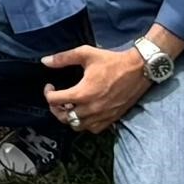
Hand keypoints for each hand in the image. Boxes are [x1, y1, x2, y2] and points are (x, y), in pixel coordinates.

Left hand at [39, 42, 154, 132]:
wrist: (138, 70)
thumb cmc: (112, 61)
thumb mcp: (86, 54)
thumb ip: (63, 58)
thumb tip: (45, 61)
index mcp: (82, 93)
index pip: (55, 101)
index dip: (48, 93)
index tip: (50, 86)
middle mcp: (90, 108)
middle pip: (63, 117)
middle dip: (56, 108)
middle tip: (57, 99)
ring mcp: (101, 116)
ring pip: (77, 126)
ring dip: (69, 117)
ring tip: (70, 106)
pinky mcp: (112, 119)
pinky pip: (93, 129)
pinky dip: (85, 124)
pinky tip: (85, 113)